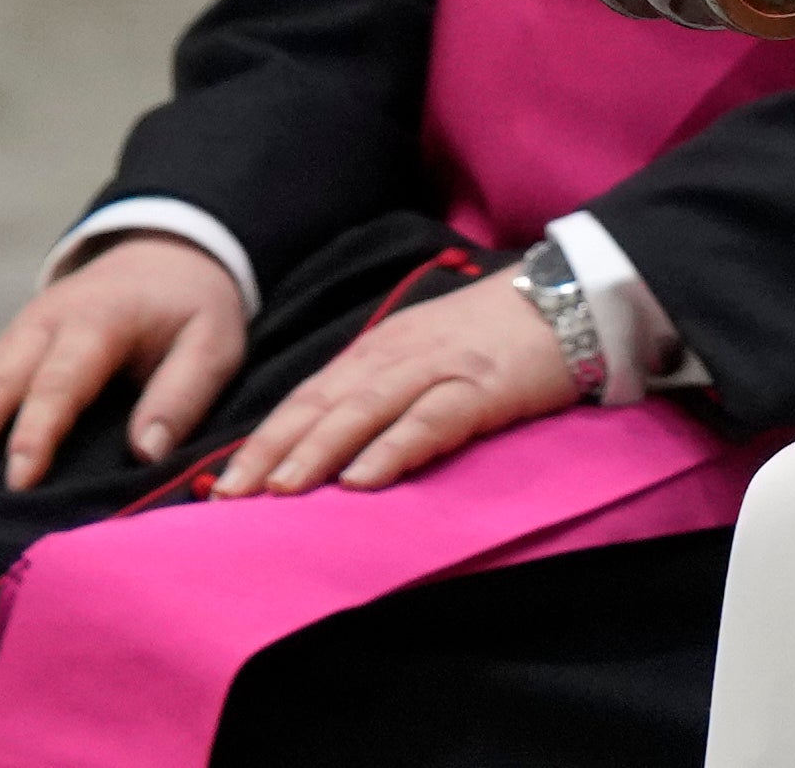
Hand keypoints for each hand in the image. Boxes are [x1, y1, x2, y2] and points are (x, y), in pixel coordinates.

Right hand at [0, 233, 247, 489]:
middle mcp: (44, 326)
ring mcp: (17, 337)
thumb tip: (147, 450)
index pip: (60, 380)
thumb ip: (184, 390)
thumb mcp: (214, 339)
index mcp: (97, 320)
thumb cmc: (193, 307)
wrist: (167, 253)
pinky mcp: (6, 352)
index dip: (37, 431)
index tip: (18, 480)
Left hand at [213, 274, 580, 497]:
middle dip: (272, 451)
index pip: (308, 396)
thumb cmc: (498, 335)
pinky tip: (364, 478)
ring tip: (280, 491)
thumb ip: (382, 391)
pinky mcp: (483, 386)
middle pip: (323, 404)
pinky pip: (431, 419)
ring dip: (319, 450)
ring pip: (366, 410)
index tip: (219, 484)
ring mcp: (440, 367)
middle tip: (227, 498)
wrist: (575, 296)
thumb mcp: (426, 354)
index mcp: (379, 350)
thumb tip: (329, 446)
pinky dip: (394, 447)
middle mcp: (398, 354)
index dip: (264, 439)